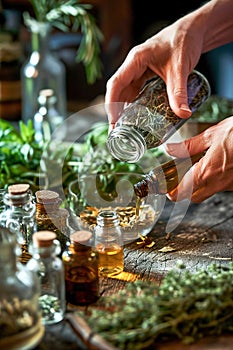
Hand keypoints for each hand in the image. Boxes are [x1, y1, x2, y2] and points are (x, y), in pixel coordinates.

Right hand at [105, 0, 232, 129]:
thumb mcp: (180, 68)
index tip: (113, 121)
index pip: (116, 84)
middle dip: (116, 112)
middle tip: (118, 132)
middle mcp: (134, 66)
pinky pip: (137, 92)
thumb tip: (183, 114)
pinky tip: (137, 118)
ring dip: (124, 110)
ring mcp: (139, 71)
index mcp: (135, 60)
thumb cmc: (184, 41)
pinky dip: (135, 106)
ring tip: (125, 130)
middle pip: (118, 91)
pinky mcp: (147, 76)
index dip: (112, 104)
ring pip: (127, 93)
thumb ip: (179, 92)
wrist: (193, 31)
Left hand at [165, 116, 232, 202]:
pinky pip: (220, 186)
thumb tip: (170, 149)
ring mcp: (229, 185)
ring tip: (192, 169)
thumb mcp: (213, 134)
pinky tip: (212, 165)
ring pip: (207, 192)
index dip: (169, 192)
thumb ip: (189, 146)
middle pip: (192, 197)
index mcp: (207, 172)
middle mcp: (218, 183)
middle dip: (181, 191)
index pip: (181, 193)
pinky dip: (211, 180)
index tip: (163, 185)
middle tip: (175, 178)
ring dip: (196, 185)